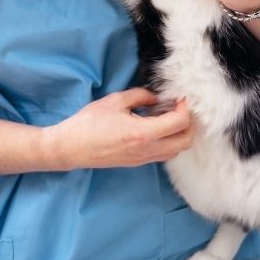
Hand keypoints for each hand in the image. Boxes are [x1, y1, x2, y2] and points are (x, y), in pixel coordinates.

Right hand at [44, 88, 193, 169]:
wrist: (71, 148)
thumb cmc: (90, 123)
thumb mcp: (115, 101)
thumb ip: (140, 96)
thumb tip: (156, 98)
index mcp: (143, 133)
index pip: (179, 123)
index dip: (185, 108)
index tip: (180, 98)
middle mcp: (147, 150)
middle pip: (184, 142)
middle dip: (188, 124)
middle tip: (179, 108)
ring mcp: (143, 159)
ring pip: (175, 150)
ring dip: (179, 134)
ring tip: (167, 116)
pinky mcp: (137, 163)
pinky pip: (162, 154)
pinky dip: (168, 141)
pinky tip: (156, 127)